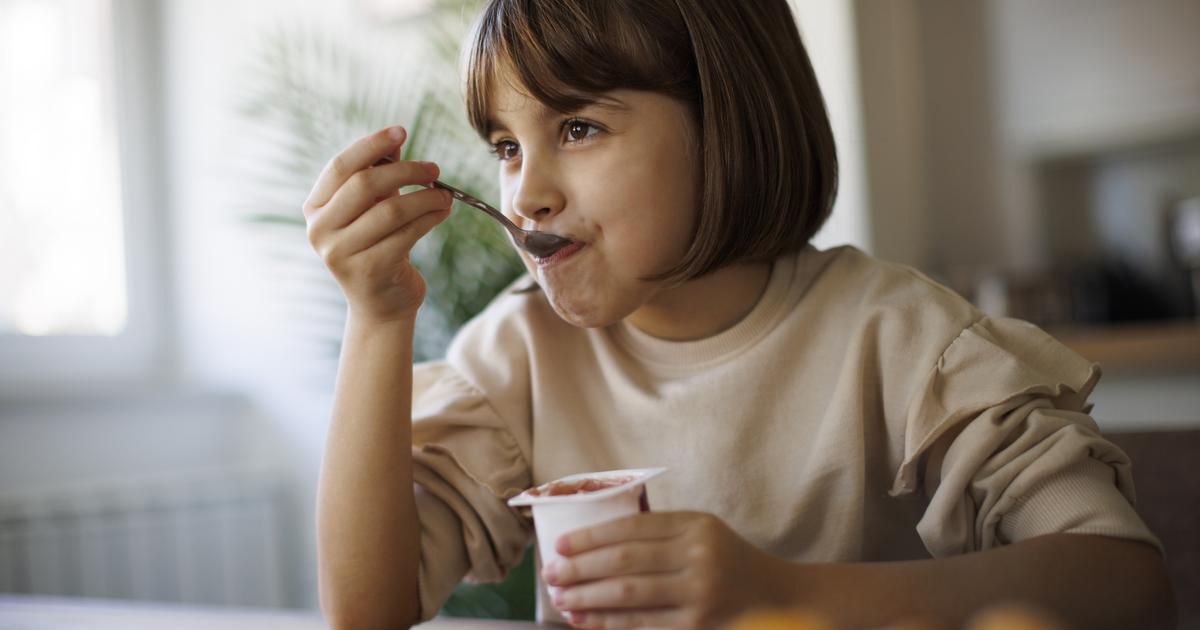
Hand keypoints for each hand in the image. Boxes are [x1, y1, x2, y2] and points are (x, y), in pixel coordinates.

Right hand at [303, 126, 452, 322]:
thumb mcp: (372, 208)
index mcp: (315, 208)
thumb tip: (395, 139)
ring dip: (424, 197)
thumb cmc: (376, 247)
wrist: (381, 303)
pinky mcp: (369, 270)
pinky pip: (406, 234)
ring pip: (390, 210)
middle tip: (433, 169)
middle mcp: (320, 230)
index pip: (341, 166)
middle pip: (365, 184)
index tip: (401, 131)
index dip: (372, 145)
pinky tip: (442, 212)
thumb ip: (377, 174)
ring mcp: (340, 253)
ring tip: (444, 194)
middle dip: (406, 171)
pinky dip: (429, 218)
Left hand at [544, 511, 789, 628]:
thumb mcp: (700, 530)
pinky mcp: (695, 625)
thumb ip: (658, 531)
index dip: (592, 536)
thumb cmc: (726, 558)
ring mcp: (698, 593)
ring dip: (587, 598)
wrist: (773, 596)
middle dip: (580, 568)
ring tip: (560, 599)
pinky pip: (641, 623)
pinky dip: (608, 622)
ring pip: (628, 594)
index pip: (632, 527)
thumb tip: (593, 540)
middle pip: (625, 561)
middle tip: (550, 573)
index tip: (562, 544)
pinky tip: (585, 621)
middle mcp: (697, 556)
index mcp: (695, 525)